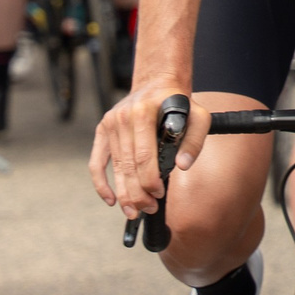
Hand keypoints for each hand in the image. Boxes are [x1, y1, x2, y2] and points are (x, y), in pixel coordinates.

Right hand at [89, 77, 210, 215]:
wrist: (157, 84)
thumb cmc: (179, 103)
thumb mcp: (198, 115)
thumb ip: (194, 140)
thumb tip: (183, 165)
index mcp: (143, 113)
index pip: (144, 155)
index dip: (150, 179)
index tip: (159, 193)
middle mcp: (122, 118)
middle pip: (127, 165)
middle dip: (137, 192)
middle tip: (148, 209)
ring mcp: (110, 125)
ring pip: (115, 167)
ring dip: (124, 193)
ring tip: (134, 211)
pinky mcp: (102, 130)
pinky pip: (96, 162)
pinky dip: (101, 183)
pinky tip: (111, 200)